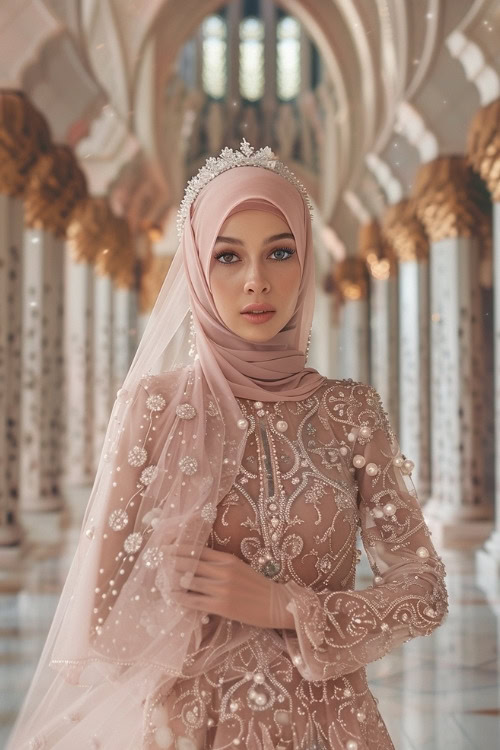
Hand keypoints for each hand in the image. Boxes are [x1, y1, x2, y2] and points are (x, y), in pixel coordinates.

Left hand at [165, 544, 294, 629]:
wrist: (276, 603)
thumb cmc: (257, 585)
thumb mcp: (239, 567)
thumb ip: (219, 564)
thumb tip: (196, 562)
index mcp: (227, 559)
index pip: (197, 550)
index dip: (179, 548)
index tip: (165, 547)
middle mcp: (223, 571)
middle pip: (190, 563)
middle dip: (171, 561)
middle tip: (158, 560)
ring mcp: (221, 589)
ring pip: (190, 582)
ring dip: (173, 580)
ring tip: (162, 579)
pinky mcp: (221, 606)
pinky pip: (195, 602)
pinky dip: (181, 599)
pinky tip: (172, 597)